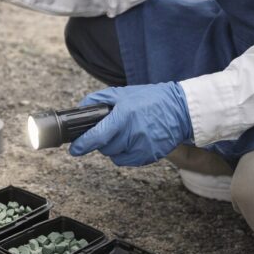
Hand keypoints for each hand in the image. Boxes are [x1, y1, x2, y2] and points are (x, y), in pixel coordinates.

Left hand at [69, 82, 192, 165]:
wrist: (180, 110)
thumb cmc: (150, 99)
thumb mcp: (122, 93)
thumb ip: (98, 100)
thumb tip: (80, 109)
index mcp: (124, 116)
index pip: (98, 136)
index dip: (83, 144)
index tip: (74, 149)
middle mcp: (133, 133)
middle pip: (105, 147)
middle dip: (101, 141)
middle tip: (108, 130)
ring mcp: (142, 147)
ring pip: (114, 155)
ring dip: (113, 147)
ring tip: (122, 133)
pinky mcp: (149, 156)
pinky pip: (127, 160)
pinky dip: (124, 153)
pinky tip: (131, 141)